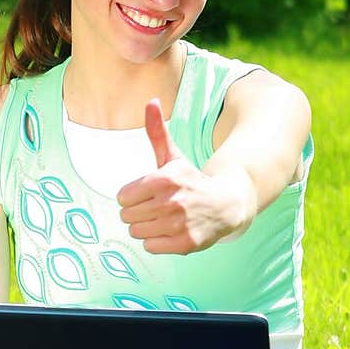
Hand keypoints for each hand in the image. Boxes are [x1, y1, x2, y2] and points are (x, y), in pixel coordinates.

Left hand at [116, 100, 251, 254]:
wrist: (226, 205)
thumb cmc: (191, 180)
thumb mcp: (173, 156)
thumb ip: (157, 132)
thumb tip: (151, 101)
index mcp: (165, 178)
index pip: (123, 197)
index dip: (132, 197)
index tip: (147, 194)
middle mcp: (172, 201)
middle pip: (128, 216)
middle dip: (138, 213)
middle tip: (157, 208)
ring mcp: (179, 224)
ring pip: (137, 232)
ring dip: (147, 228)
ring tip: (164, 219)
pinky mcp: (185, 244)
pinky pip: (151, 247)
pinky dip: (158, 242)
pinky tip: (172, 231)